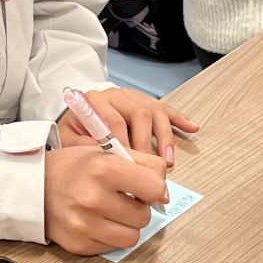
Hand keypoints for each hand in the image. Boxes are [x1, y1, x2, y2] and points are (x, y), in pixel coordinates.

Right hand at [43, 141, 168, 254]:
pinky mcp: (80, 244)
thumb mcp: (106, 151)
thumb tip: (164, 193)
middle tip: (121, 197)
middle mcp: (94, 199)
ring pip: (132, 237)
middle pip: (144, 216)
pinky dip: (110, 236)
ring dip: (126, 225)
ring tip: (111, 211)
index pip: (154, 187)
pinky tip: (96, 221)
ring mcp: (85, 225)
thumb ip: (143, 163)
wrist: (33, 186)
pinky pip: (113, 247)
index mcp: (104, 170)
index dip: (152, 187)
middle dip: (138, 207)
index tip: (142, 186)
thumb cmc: (72, 167)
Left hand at [57, 86, 200, 166]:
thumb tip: (106, 158)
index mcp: (96, 101)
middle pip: (139, 113)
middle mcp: (118, 95)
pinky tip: (192, 128)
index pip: (113, 118)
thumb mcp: (70, 139)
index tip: (127, 162)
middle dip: (146, 143)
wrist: (77, 120)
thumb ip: (83, 146)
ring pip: (156, 111)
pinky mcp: (148, 104)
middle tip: (148, 167)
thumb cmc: (76, 132)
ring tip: (167, 162)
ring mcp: (135, 98)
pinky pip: (167, 109)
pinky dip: (180, 120)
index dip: (122, 142)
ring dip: (164, 138)